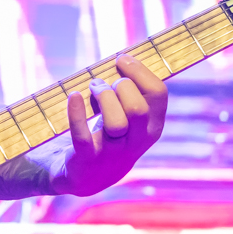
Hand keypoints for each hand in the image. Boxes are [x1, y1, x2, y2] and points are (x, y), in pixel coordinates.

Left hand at [52, 53, 167, 195]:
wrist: (88, 175)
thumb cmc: (109, 133)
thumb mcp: (129, 115)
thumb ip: (133, 91)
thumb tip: (124, 58)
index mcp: (152, 126)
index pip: (158, 94)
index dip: (140, 71)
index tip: (121, 60)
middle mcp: (137, 141)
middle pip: (138, 108)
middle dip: (120, 86)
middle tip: (103, 84)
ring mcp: (112, 152)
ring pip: (116, 122)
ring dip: (102, 98)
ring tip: (92, 90)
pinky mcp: (87, 159)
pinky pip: (83, 136)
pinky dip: (77, 113)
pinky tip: (74, 96)